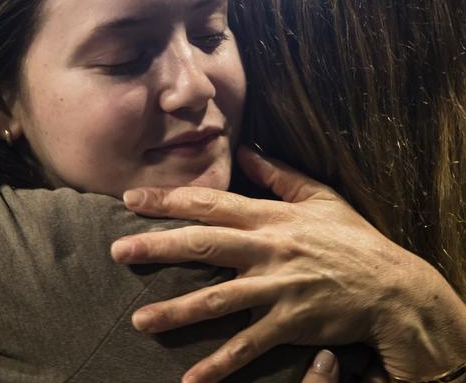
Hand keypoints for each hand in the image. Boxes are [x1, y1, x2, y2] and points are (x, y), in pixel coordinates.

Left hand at [111, 146, 465, 382]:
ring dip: (176, 310)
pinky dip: (220, 364)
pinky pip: (248, 345)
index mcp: (270, 217)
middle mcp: (267, 249)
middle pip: (203, 245)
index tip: (131, 200)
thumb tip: (245, 148)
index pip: (210, 203)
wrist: (392, 286)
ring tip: (139, 319)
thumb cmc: (352, 239)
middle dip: (156, 247)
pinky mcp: (290, 323)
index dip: (168, 200)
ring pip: (217, 299)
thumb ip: (278, 174)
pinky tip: (191, 379)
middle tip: (118, 251)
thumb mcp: (319, 196)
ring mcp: (277, 288)